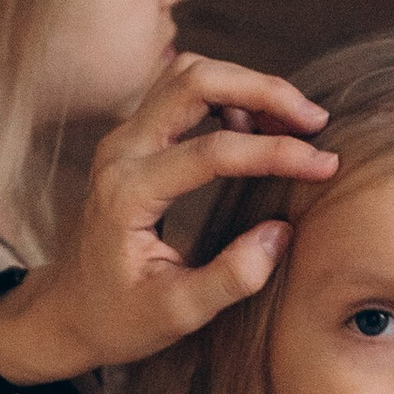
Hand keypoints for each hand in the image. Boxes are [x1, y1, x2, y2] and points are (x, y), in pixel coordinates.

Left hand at [0, 55, 335, 393]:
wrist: (68, 310)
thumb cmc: (119, 318)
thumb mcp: (177, 314)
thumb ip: (231, 278)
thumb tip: (281, 232)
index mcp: (128, 194)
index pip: (211, 152)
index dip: (276, 152)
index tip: (326, 166)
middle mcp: (120, 152)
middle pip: (193, 80)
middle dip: (262, 90)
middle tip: (315, 121)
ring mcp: (123, 138)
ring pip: (187, 75)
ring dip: (245, 85)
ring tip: (291, 124)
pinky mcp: (133, 138)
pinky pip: (181, 91)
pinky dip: (226, 94)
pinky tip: (255, 129)